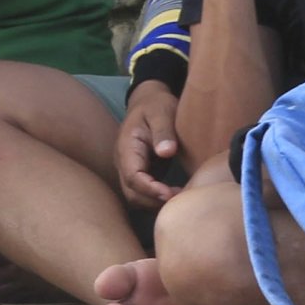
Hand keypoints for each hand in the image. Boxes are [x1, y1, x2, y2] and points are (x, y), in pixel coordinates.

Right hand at [109, 79, 179, 208]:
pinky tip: (176, 195)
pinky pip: (143, 193)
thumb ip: (163, 131)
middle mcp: (124, 161)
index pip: (132, 176)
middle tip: (180, 198)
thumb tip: (166, 152)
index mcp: (127, 146)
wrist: (148, 101)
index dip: (149, 189)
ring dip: (155, 202)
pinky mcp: (140, 172)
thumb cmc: (156, 105)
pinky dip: (157, 199)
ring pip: (135, 196)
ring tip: (180, 197)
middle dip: (153, 200)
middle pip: (131, 192)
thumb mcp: (162, 112)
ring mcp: (130, 168)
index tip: (171, 193)